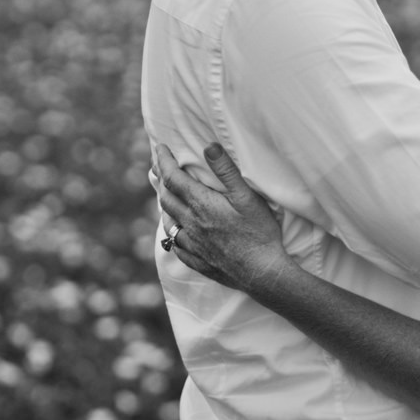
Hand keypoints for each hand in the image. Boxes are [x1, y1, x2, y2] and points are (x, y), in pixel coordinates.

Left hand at [152, 143, 288, 295]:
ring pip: (168, 223)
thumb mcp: (247, 196)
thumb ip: (227, 171)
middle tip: (158, 167)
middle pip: (166, 199)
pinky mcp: (198, 261)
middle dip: (160, 180)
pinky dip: (173, 234)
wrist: (262, 272)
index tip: (160, 148)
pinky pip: (176, 246)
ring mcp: (193, 244)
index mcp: (201, 204)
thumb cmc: (258, 232)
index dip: (164, 161)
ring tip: (165, 197)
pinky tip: (176, 234)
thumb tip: (209, 147)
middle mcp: (191, 224)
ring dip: (164, 206)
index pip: (173, 178)